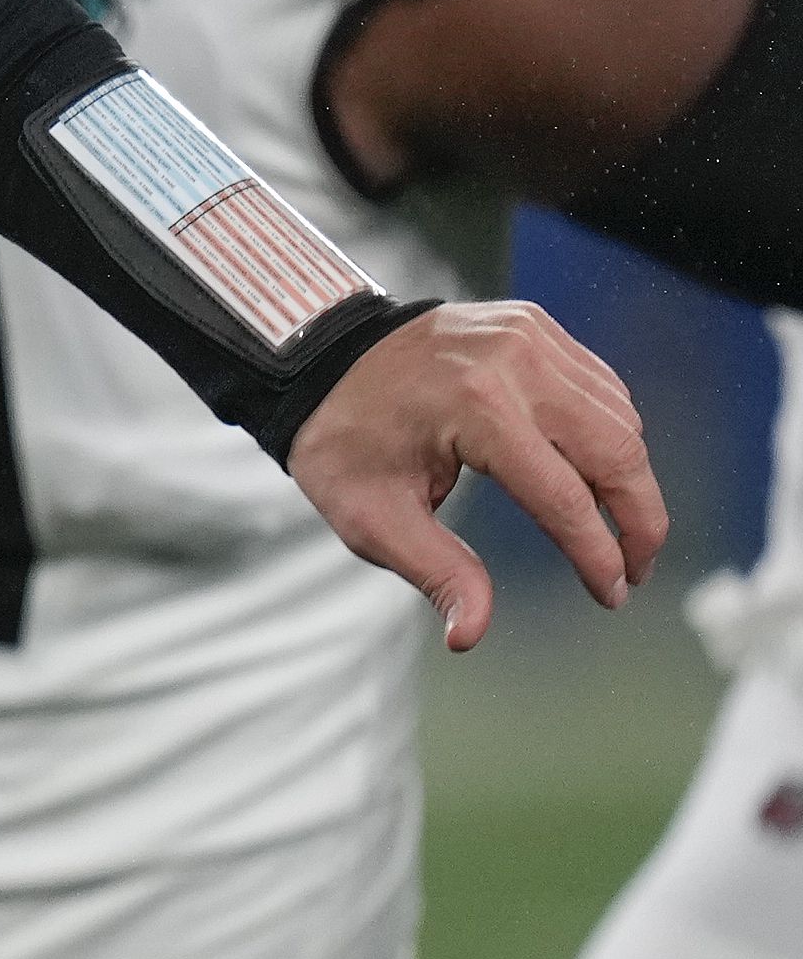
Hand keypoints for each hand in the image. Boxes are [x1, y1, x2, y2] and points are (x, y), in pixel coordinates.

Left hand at [288, 298, 666, 650]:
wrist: (317, 356)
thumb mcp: (370, 516)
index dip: (597, 555)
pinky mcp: (534, 323)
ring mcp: (528, 335)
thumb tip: (470, 635)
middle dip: (640, 521)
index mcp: (475, 407)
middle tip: (635, 571)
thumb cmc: (342, 439)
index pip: (565, 498)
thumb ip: (435, 573)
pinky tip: (602, 475)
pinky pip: (601, 387)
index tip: (611, 596)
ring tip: (620, 533)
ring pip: (620, 419)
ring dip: (632, 480)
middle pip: (616, 453)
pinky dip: (614, 434)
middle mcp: (515, 362)